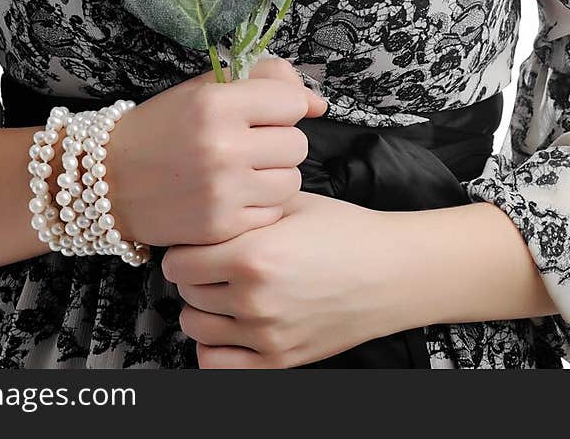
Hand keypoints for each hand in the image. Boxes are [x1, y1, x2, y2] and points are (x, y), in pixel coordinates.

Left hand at [162, 192, 393, 368]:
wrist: (391, 271)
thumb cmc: (346, 233)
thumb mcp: (290, 204)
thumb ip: (242, 210)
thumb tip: (202, 214)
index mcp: (252, 256)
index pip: (179, 261)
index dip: (186, 247)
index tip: (197, 242)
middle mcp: (254, 299)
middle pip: (186, 292)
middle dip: (194, 274)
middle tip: (213, 261)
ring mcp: (266, 335)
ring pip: (195, 327)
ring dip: (202, 307)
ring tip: (223, 290)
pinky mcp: (280, 360)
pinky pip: (216, 365)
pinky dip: (213, 346)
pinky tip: (229, 324)